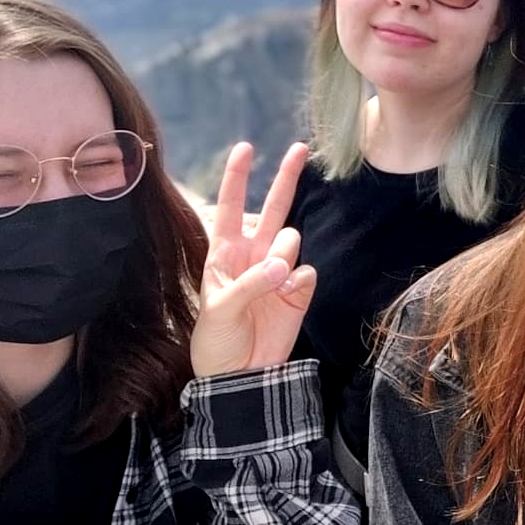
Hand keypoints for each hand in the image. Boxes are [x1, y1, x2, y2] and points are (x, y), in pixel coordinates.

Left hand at [190, 140, 316, 378]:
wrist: (241, 376)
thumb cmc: (217, 341)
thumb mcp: (219, 311)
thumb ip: (249, 284)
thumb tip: (282, 266)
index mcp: (224, 253)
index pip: (230, 206)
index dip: (237, 177)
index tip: (246, 148)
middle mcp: (253, 255)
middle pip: (273, 207)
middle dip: (286, 177)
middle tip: (299, 148)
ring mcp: (278, 271)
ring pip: (291, 239)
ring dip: (283, 256)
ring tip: (272, 285)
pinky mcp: (299, 291)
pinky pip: (307, 271)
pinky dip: (298, 282)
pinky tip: (287, 298)